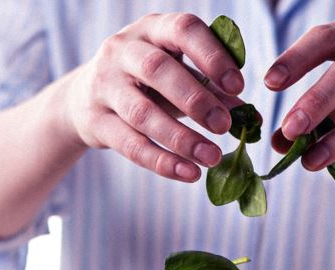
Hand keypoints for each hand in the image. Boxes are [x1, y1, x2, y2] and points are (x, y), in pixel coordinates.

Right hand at [59, 13, 245, 182]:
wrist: (83, 99)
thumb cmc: (145, 83)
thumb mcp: (178, 76)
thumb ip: (212, 90)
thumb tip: (251, 116)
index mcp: (151, 29)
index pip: (182, 30)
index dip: (212, 56)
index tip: (238, 85)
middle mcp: (122, 51)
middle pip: (158, 70)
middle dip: (196, 99)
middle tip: (225, 126)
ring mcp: (104, 85)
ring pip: (142, 113)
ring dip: (181, 138)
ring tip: (212, 157)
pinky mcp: (95, 121)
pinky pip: (130, 144)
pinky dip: (161, 162)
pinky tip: (188, 174)